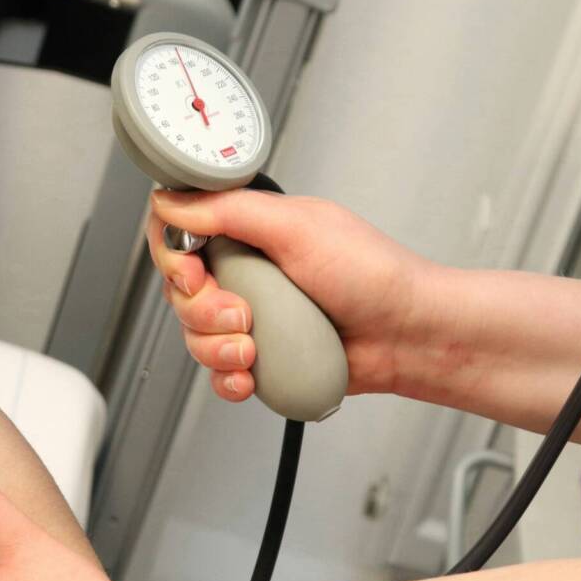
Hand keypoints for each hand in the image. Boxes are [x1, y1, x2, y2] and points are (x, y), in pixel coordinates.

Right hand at [146, 189, 437, 401]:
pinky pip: (219, 372)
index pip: (182, 234)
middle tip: (242, 313)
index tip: (194, 273)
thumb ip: (230, 211)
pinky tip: (252, 375)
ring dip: (216, 347)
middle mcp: (248, 271)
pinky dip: (229, 378)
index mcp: (251, 230)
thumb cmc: (374, 276)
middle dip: (202, 310)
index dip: (175, 257)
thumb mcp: (298, 227)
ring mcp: (254, 316)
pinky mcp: (263, 356)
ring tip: (255, 347)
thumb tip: (172, 202)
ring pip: (195, 336)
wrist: (408, 336)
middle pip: (181, 291)